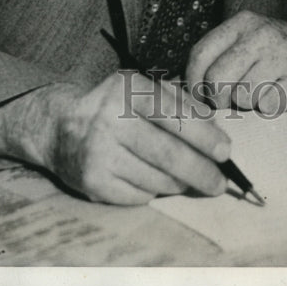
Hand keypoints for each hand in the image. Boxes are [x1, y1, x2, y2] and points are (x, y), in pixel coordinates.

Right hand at [41, 73, 230, 204]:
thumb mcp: (144, 90)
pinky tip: (154, 181)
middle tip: (220, 182)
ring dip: (179, 183)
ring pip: (156, 180)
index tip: (225, 152)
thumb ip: (181, 104)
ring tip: (186, 179)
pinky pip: (138, 196)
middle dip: (201, 172)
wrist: (61, 127)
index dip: (204, 136)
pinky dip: (154, 192)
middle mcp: (110, 119)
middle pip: (168, 154)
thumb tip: (215, 131)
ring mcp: (99, 153)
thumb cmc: (115, 106)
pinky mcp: (92, 182)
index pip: (173, 115)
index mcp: (128, 89)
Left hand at [185, 10, 286, 114]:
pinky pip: (270, 105)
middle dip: (219, 101)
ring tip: (261, 94)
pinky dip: (271, 108)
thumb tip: (177, 87)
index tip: (200, 98)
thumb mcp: (248, 42)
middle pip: (217, 80)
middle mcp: (260, 33)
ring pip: (243, 96)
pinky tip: (280, 97)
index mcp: (241, 23)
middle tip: (231, 103)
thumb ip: (218, 58)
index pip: (199, 54)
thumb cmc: (279, 52)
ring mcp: (283, 53)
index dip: (193, 84)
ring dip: (248, 105)